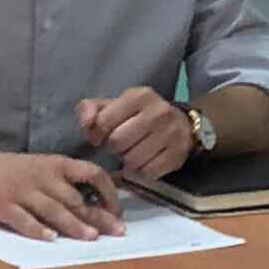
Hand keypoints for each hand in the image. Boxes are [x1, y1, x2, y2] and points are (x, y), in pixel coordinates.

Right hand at [0, 150, 124, 239]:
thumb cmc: (15, 171)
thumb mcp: (44, 168)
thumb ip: (67, 183)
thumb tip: (99, 203)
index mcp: (57, 165)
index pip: (92, 172)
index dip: (109, 191)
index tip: (118, 209)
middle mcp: (43, 177)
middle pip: (75, 198)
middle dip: (98, 215)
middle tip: (117, 231)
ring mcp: (23, 192)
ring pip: (54, 210)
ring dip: (74, 224)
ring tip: (91, 237)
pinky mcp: (4, 206)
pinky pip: (24, 220)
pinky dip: (38, 230)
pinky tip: (51, 239)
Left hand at [79, 85, 197, 181]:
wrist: (182, 124)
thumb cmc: (138, 115)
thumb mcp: (115, 105)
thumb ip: (90, 109)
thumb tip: (87, 123)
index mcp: (139, 96)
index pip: (104, 121)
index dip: (97, 133)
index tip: (102, 135)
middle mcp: (159, 112)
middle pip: (117, 142)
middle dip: (113, 147)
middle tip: (119, 145)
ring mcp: (171, 134)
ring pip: (133, 160)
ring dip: (127, 161)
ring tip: (132, 151)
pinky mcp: (178, 155)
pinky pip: (148, 172)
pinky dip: (142, 171)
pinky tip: (145, 161)